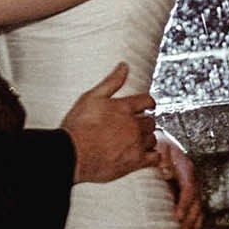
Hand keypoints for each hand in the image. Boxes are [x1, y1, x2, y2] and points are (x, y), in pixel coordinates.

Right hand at [60, 61, 157, 184]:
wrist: (73, 153)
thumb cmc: (79, 126)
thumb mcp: (92, 97)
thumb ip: (111, 81)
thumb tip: (124, 67)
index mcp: (124, 107)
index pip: (147, 101)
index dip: (148, 103)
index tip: (147, 105)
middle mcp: (133, 124)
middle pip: (150, 121)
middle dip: (145, 121)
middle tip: (138, 124)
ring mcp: (136, 143)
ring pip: (153, 138)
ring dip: (148, 138)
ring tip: (139, 140)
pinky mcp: (136, 161)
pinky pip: (155, 158)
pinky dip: (154, 156)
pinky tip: (148, 156)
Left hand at [156, 135, 202, 228]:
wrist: (162, 145)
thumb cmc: (160, 147)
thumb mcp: (160, 147)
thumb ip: (162, 158)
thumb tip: (165, 172)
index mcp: (186, 169)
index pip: (189, 188)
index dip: (185, 204)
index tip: (178, 216)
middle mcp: (192, 181)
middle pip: (197, 204)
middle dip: (191, 221)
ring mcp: (192, 190)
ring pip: (198, 212)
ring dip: (194, 228)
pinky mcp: (188, 197)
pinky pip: (195, 214)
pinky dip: (194, 227)